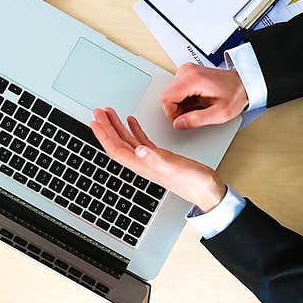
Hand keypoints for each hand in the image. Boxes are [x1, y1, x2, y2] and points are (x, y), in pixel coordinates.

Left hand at [90, 108, 226, 212]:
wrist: (207, 191)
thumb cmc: (193, 182)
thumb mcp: (173, 167)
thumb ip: (155, 158)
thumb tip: (138, 149)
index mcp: (141, 165)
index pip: (115, 148)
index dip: (103, 135)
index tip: (94, 121)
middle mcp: (142, 162)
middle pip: (117, 142)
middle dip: (106, 127)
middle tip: (98, 112)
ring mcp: (150, 160)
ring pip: (127, 140)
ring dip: (117, 126)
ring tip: (109, 113)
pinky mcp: (160, 157)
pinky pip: (141, 140)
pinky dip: (134, 130)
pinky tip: (131, 121)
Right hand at [160, 63, 247, 129]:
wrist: (243, 83)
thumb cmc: (235, 94)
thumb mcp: (219, 113)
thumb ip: (196, 120)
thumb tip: (178, 123)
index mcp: (193, 79)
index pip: (166, 98)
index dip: (171, 113)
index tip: (182, 119)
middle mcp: (187, 71)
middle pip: (167, 95)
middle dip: (176, 109)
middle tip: (193, 113)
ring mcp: (186, 71)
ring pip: (170, 93)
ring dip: (179, 104)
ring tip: (197, 106)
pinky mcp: (187, 73)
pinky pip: (176, 89)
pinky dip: (183, 99)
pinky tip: (196, 101)